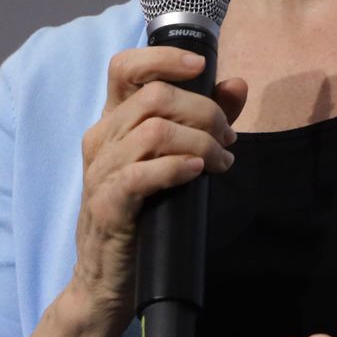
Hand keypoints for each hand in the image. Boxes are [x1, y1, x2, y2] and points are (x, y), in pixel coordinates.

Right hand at [68, 46, 248, 326]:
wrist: (110, 278)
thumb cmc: (146, 212)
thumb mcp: (175, 158)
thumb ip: (205, 118)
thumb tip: (236, 84)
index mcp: (114, 121)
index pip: (124, 67)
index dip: (163, 58)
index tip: (201, 65)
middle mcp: (101, 138)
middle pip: (155, 96)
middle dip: (204, 111)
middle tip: (227, 138)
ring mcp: (99, 171)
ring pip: (155, 131)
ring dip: (200, 142)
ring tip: (221, 161)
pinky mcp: (106, 204)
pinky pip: (141, 173)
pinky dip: (177, 167)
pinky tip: (197, 173)